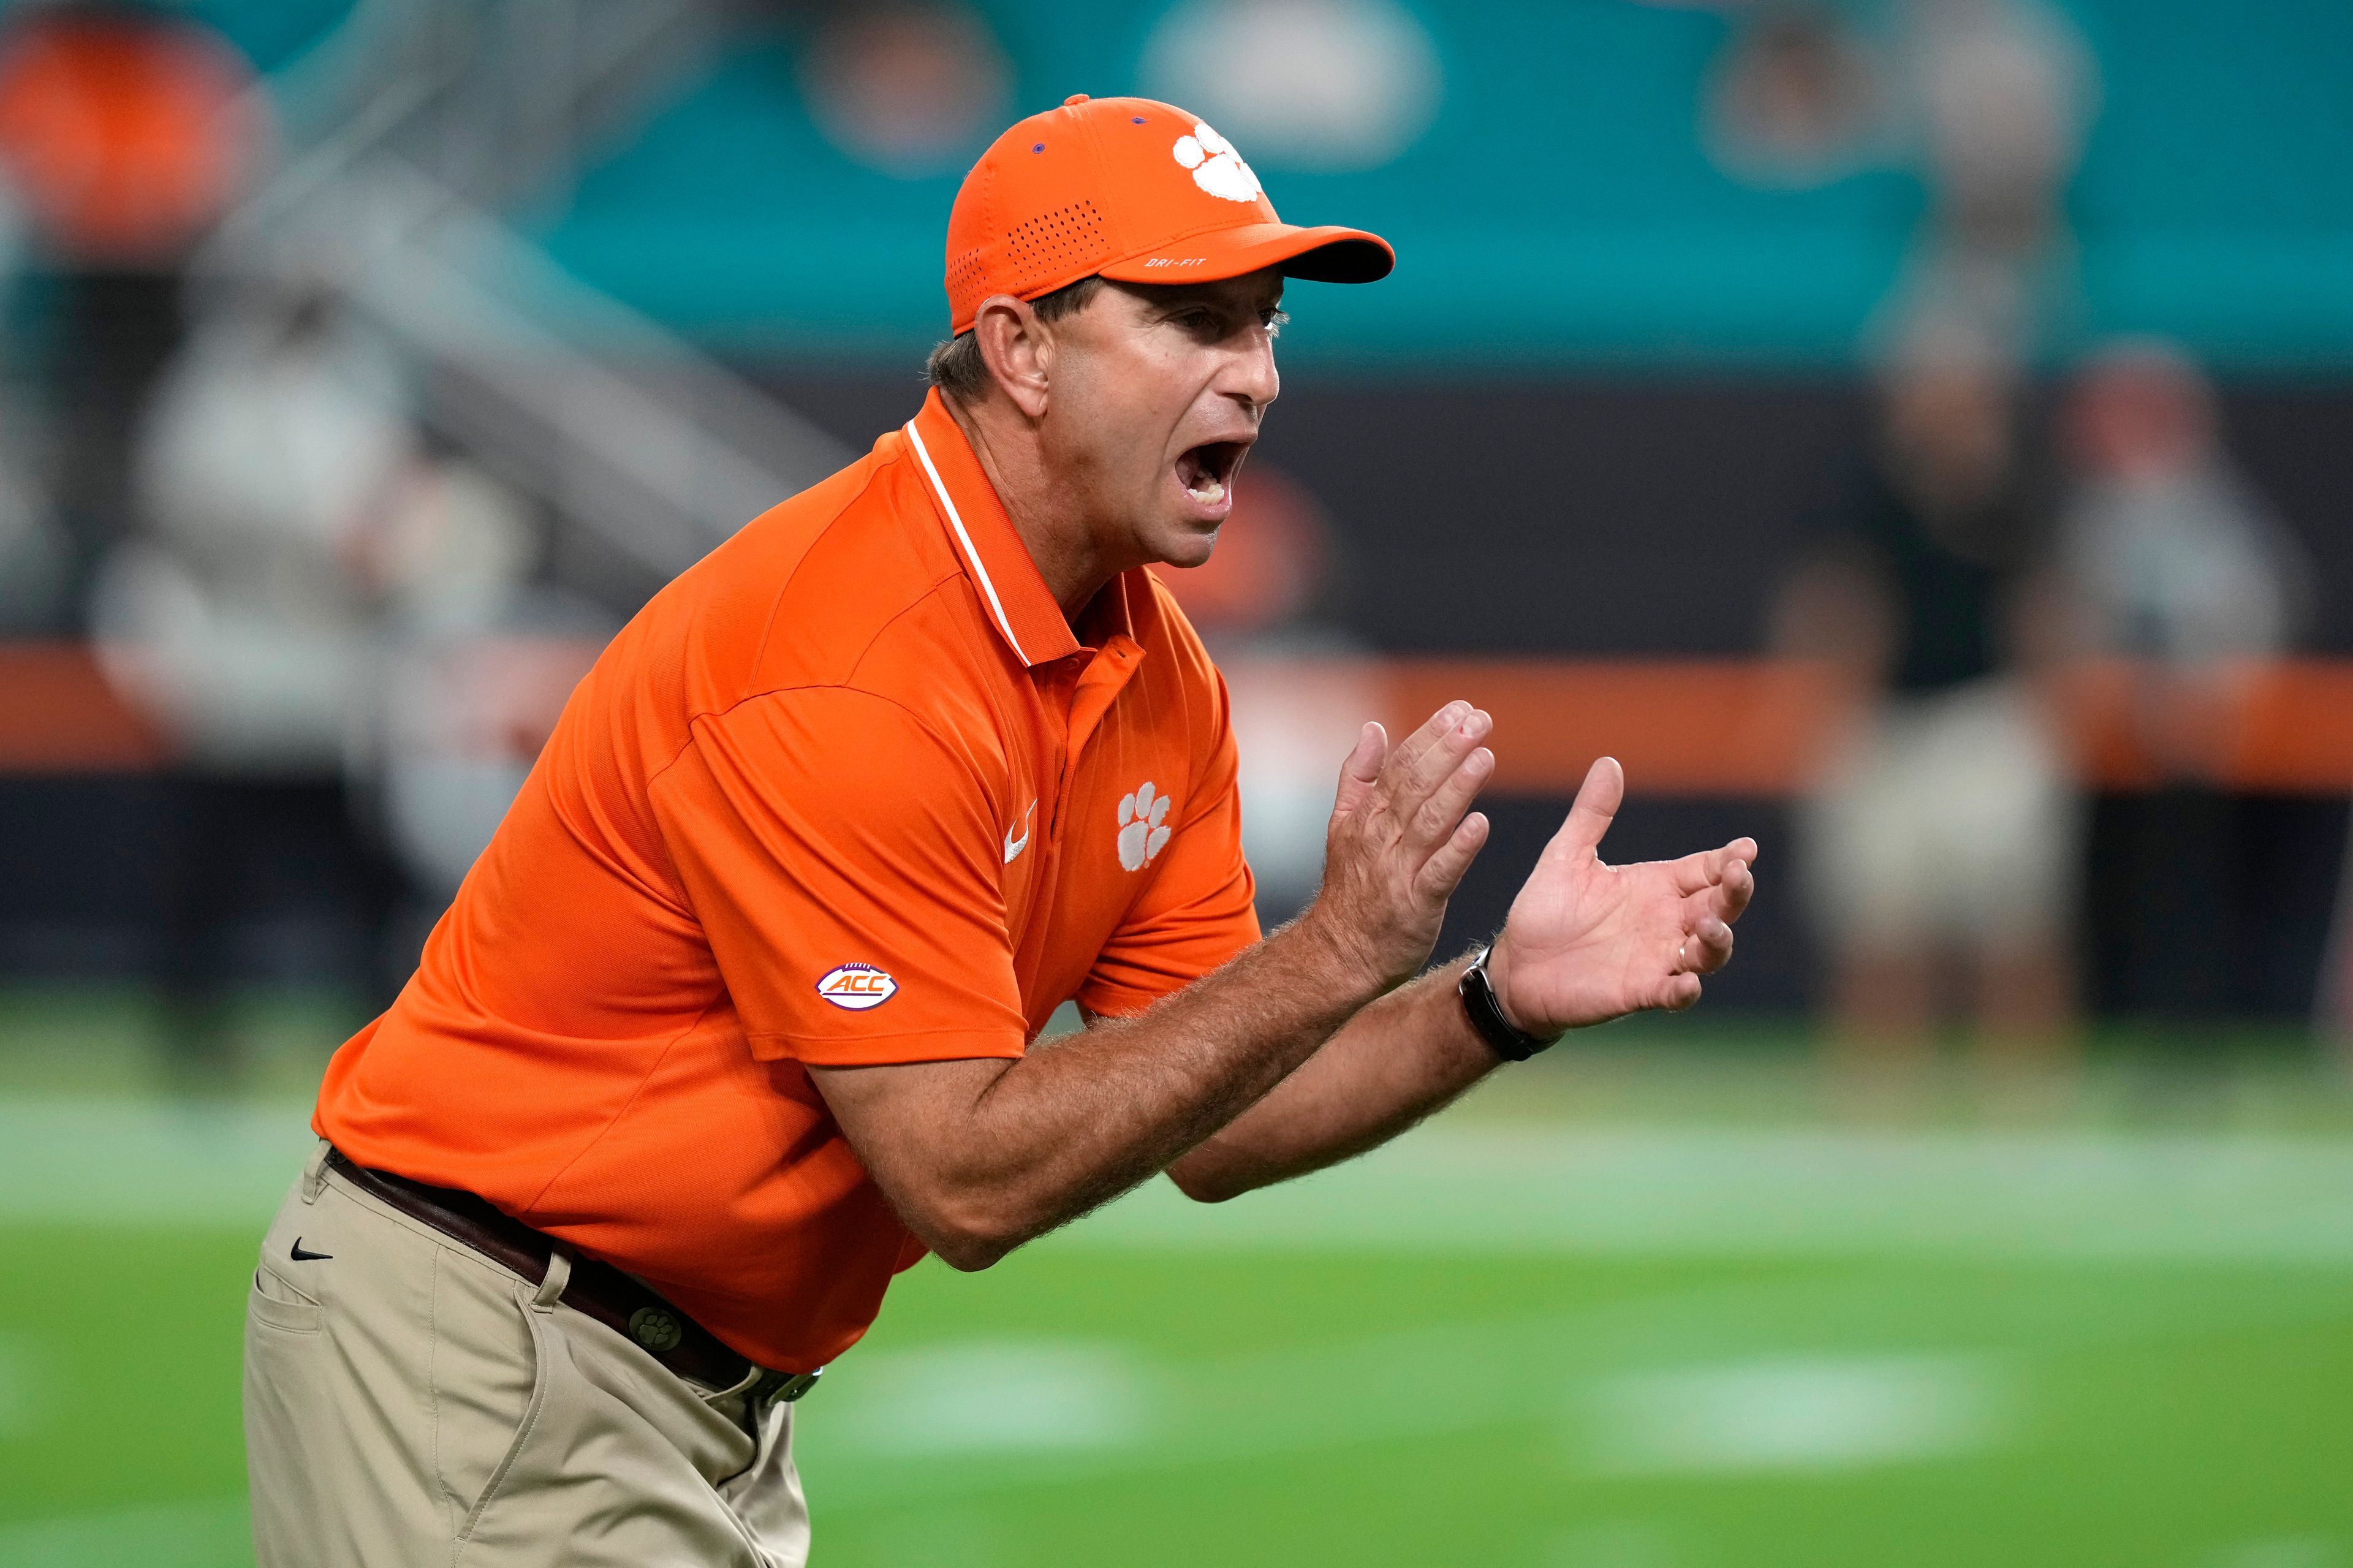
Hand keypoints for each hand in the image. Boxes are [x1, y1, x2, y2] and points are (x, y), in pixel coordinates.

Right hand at [1300, 701, 1494, 994]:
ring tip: (1485, 757)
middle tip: (1480, 720)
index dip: (1431, 735)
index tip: (1462, 709)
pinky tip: (1480, 824)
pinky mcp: (1416, 905)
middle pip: (1417, 785)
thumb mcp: (1344, 825)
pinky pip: (1439, 873)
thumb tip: (1374, 727)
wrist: (1340, 954)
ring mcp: (1398, 870)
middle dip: (1449, 750)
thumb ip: (1359, 775)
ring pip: (1429, 822)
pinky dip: (1458, 848)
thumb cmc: (1351, 889)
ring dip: (1457, 788)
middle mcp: (1382, 837)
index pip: (1402, 765)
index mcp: (1369, 815)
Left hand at [1486, 756, 1755, 1033]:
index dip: (1730, 860)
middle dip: (1735, 892)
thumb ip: (1591, 815)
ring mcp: (1657, 959)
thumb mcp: (1566, 857)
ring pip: (1709, 952)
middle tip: (1738, 874)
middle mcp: (1666, 922)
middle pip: (1720, 906)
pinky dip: (1684, 990)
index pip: (1705, 869)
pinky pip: (1672, 994)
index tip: (1745, 848)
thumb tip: (1609, 762)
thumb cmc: (1545, 913)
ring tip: (1711, 924)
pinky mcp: (1639, 992)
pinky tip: (1688, 984)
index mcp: (1655, 886)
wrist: (1515, 966)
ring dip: (1718, 939)